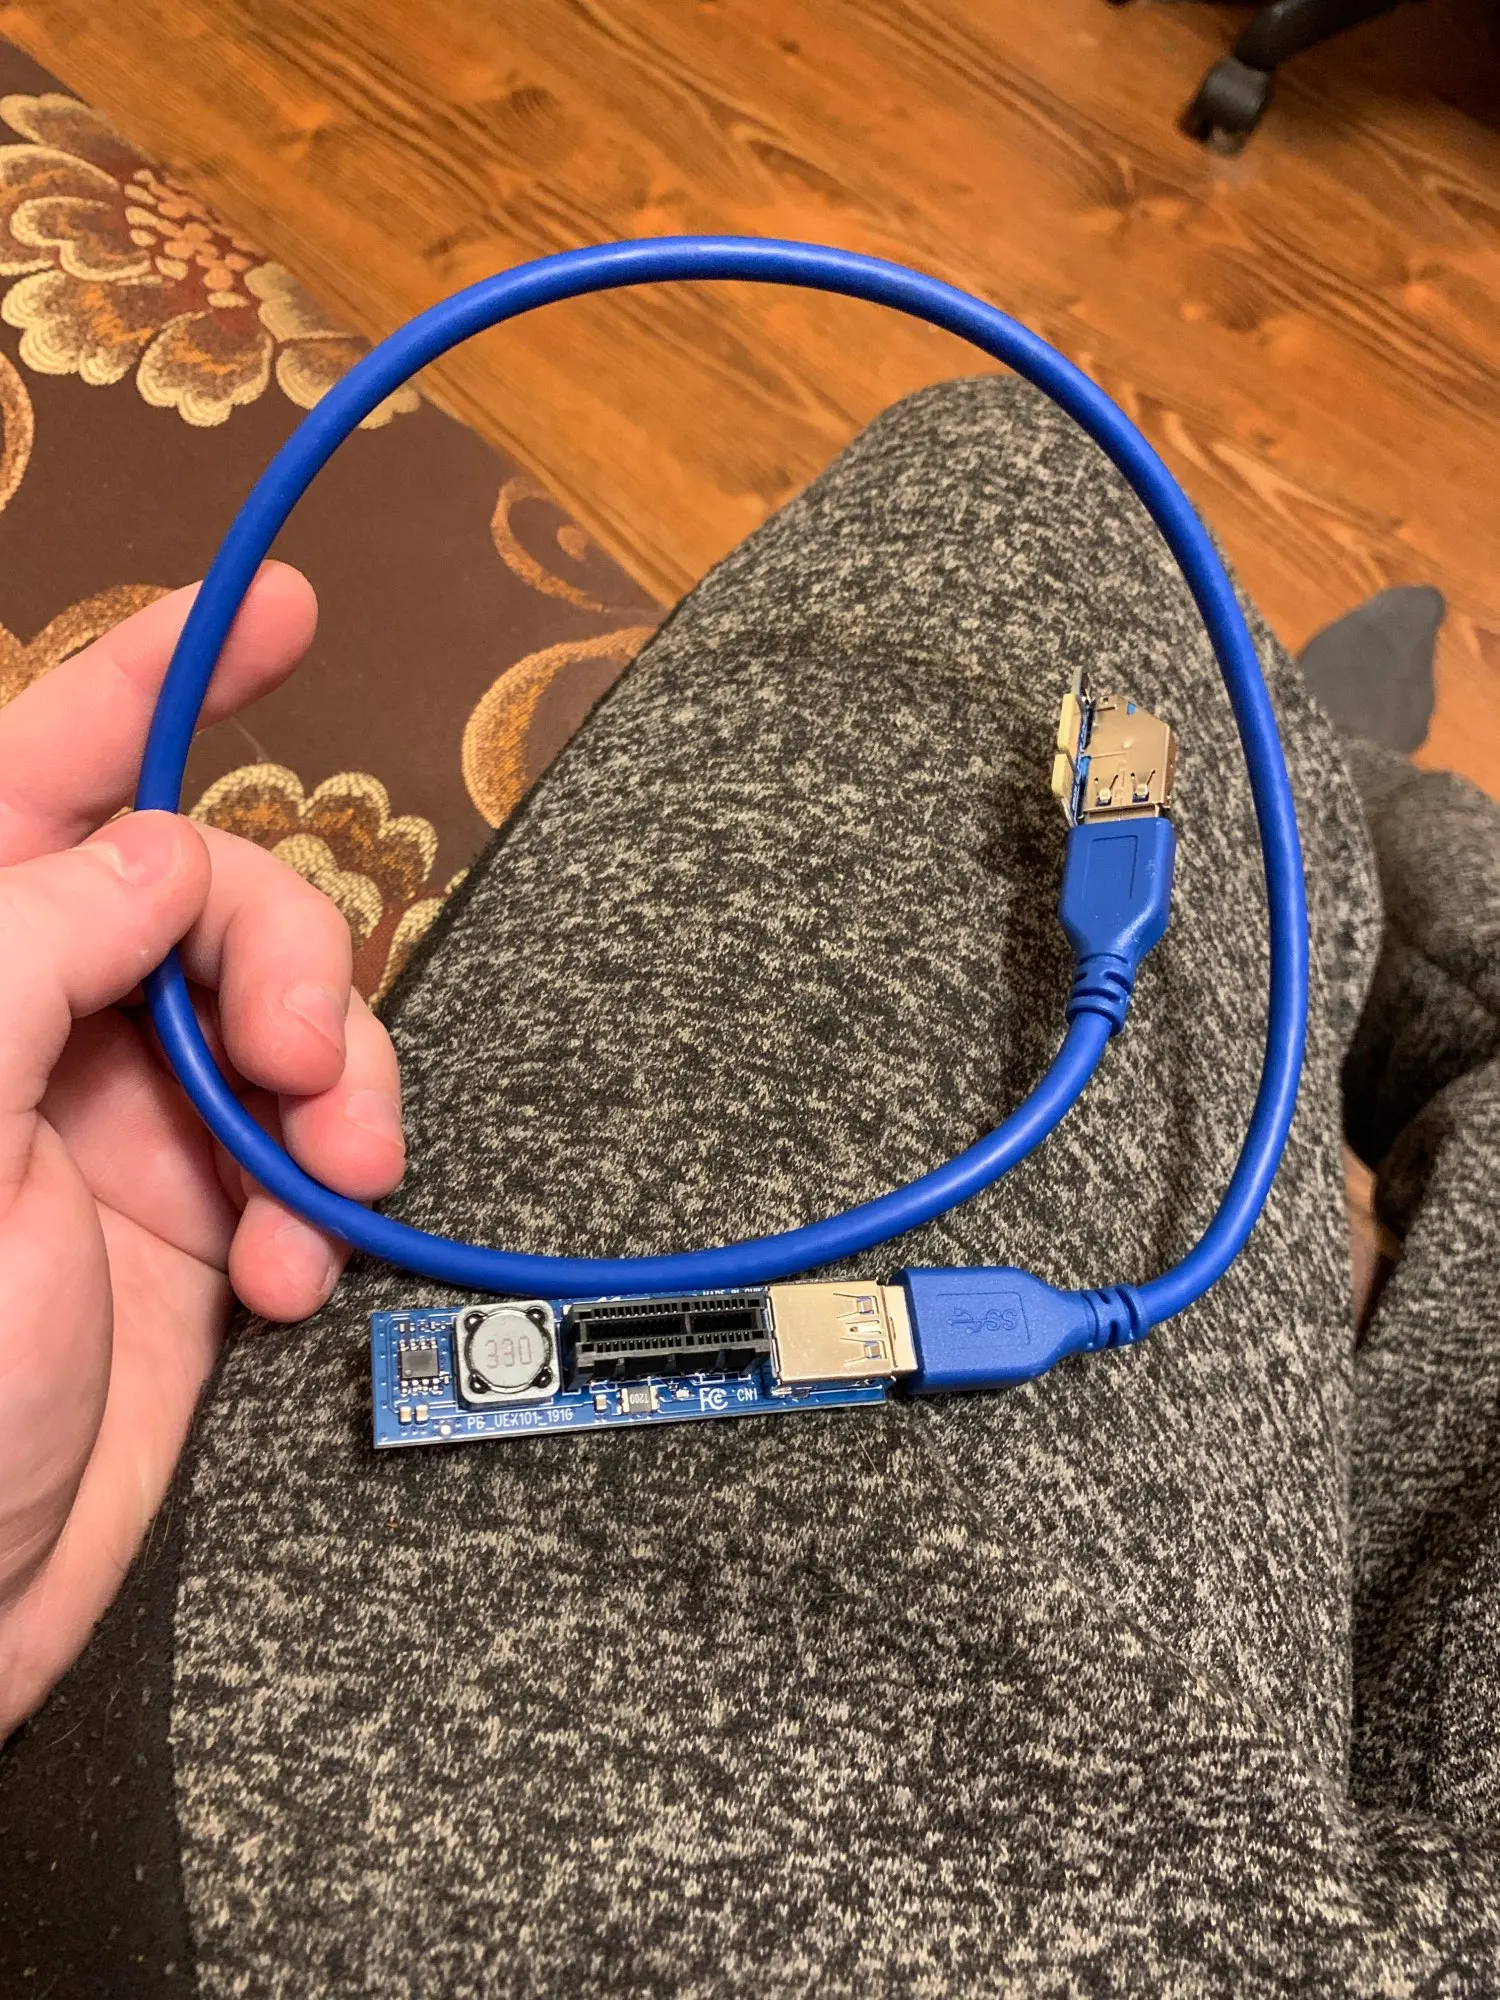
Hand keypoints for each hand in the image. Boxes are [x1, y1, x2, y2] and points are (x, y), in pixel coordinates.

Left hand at [0, 567, 405, 1735]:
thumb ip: (37, 942)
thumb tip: (160, 856)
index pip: (41, 772)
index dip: (155, 677)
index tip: (274, 609)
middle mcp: (31, 1027)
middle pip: (209, 898)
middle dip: (281, 953)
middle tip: (289, 1054)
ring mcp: (119, 1129)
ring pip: (282, 1021)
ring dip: (333, 1081)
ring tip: (323, 1172)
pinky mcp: (196, 1227)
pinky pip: (308, 1154)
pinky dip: (327, 1195)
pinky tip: (287, 1263)